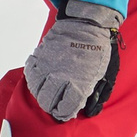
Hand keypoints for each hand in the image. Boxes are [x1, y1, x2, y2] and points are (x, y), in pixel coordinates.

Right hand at [24, 0, 121, 121]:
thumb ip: (97, 94)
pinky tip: (41, 79)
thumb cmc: (98, 48)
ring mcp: (48, 67)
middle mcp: (60, 77)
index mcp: (79, 83)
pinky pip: (30, 74)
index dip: (64, 113)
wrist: (86, 22)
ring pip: (36, 91)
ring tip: (48, 93)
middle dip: (51, 107)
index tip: (66, 112)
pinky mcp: (40, 56)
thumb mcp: (106, 74)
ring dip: (41, 95)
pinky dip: (34, 80)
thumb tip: (90, 111)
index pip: (65, 108)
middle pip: (47, 102)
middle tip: (56, 105)